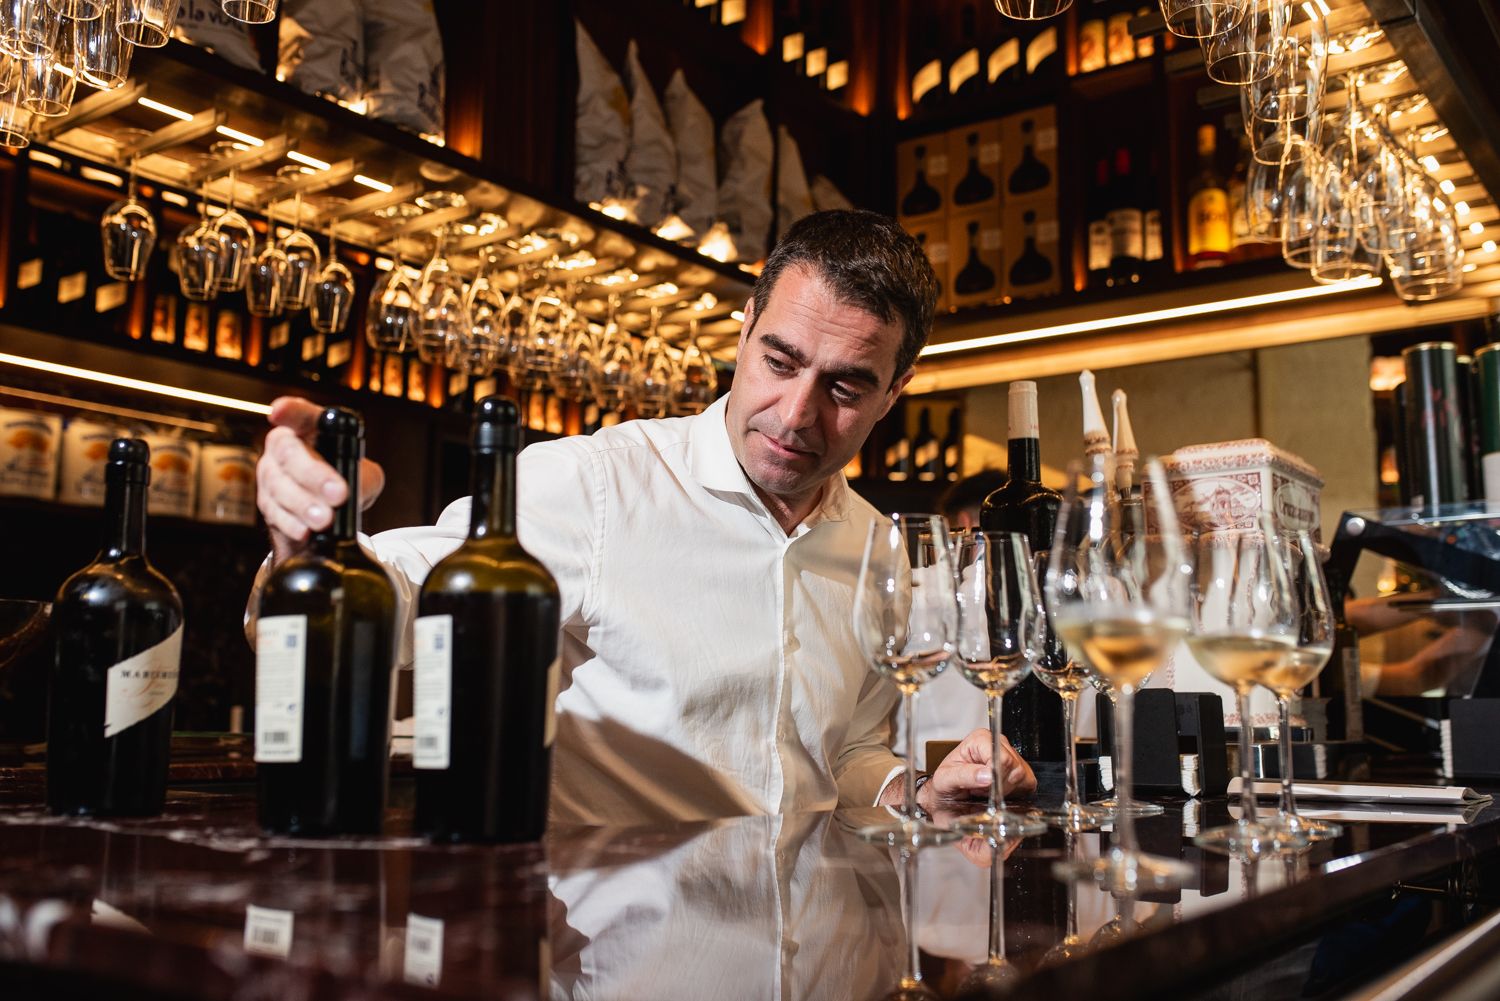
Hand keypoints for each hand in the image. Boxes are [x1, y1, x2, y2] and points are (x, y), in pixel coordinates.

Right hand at [256, 396, 385, 562]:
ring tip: (325, 519)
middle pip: (289, 453)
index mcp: (310, 428)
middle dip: (314, 475)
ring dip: (304, 505)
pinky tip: (306, 530)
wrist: (329, 517)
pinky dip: (292, 523)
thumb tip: (353, 493)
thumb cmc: (345, 482)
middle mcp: (284, 446)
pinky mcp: (266, 502)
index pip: (298, 413)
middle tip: (339, 494)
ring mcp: (270, 473)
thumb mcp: (365, 476)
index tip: (280, 411)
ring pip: (279, 485)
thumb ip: (364, 479)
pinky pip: (274, 511)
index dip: (288, 410)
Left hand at [918, 728, 1035, 814]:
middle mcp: (998, 743)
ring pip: (1022, 776)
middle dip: (998, 785)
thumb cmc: (947, 781)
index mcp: (980, 738)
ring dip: (1004, 789)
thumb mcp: (946, 778)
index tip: (981, 784)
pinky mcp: (1019, 769)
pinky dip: (1014, 791)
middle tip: (980, 787)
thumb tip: (987, 775)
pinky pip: (1028, 782)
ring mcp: (1010, 755)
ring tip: (986, 788)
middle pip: (1014, 768)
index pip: (1002, 758)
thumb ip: (965, 775)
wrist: (949, 790)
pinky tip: (997, 789)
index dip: (994, 777)